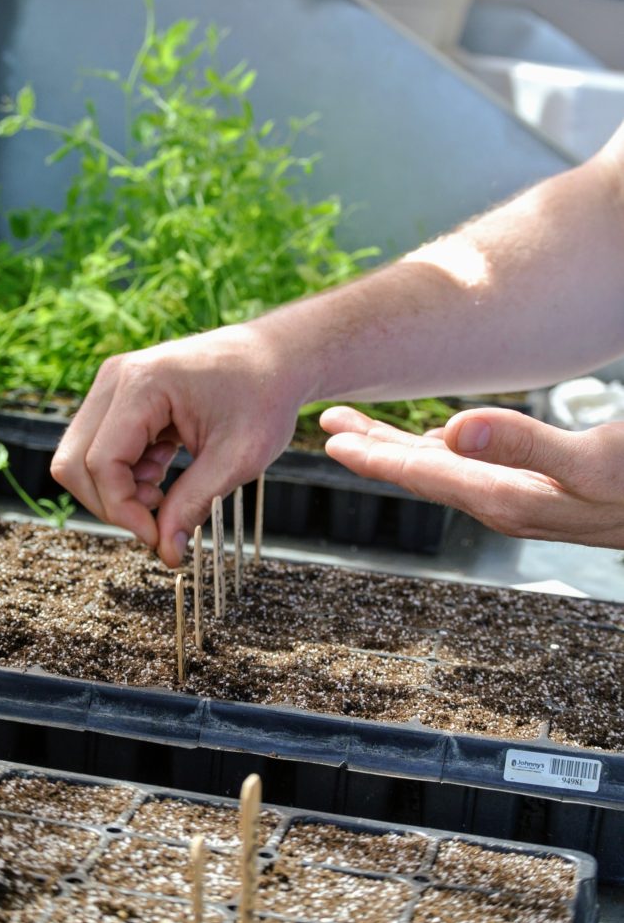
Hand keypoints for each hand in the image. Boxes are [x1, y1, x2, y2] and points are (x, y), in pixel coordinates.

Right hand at [51, 325, 302, 565]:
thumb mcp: (238, 457)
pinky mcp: (121, 399)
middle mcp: (116, 379)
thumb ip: (195, 503)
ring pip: (82, 458)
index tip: (156, 537)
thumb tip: (166, 550)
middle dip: (111, 503)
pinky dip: (126, 475)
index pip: (102, 462)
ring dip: (118, 490)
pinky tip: (163, 474)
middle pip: (75, 461)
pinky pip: (101, 449)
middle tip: (156, 522)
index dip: (122, 509)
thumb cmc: (265, 394)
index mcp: (143, 384)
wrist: (276, 357)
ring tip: (165, 493)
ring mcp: (115, 386)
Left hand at [320, 405, 623, 547]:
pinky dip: (437, 450)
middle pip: (421, 472)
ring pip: (441, 468)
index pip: (423, 474)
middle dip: (372, 447)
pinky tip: (434, 441)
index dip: (374, 454)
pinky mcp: (532, 485)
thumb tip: (452, 431)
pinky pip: (469, 467)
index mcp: (506, 496)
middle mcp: (503, 500)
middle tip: (331, 422)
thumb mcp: (591, 463)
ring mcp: (517, 494)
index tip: (333, 437)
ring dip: (397, 446)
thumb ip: (524, 446)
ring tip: (362, 428)